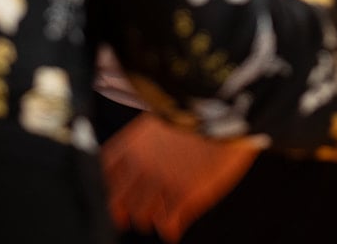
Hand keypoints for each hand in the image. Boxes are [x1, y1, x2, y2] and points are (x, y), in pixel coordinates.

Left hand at [101, 113, 259, 240]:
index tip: (119, 194)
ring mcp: (162, 180)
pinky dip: (170, 230)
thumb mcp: (167, 115)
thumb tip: (148, 155)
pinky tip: (176, 228)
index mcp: (136, 139)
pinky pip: (167, 225)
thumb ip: (152, 138)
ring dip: (151, 218)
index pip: (108, 168)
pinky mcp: (184, 194)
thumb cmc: (202, 109)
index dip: (113, 184)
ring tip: (162, 216)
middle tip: (138, 214)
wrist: (228, 106)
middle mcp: (142, 162)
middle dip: (129, 209)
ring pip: (141, 216)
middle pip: (120, 200)